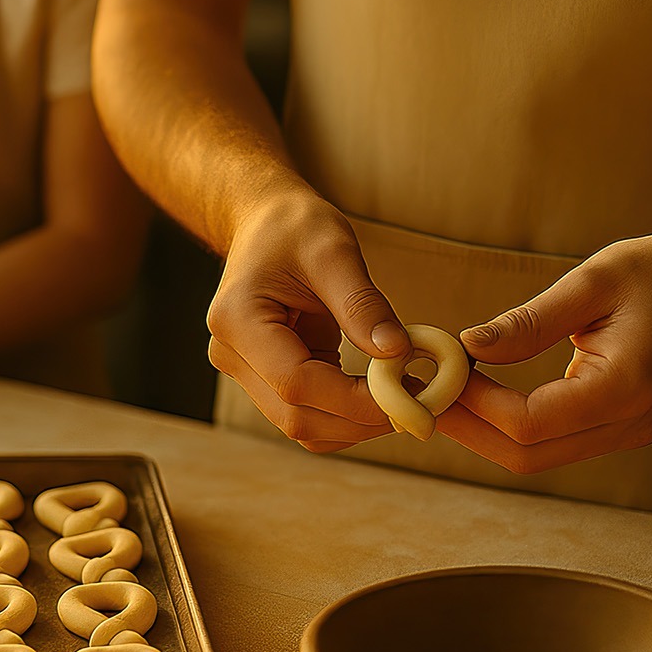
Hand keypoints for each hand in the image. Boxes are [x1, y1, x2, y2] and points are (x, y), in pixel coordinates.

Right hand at [207, 191, 408, 451]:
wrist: (266, 224)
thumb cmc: (295, 227)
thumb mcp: (334, 250)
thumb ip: (362, 304)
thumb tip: (397, 352)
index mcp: (238, 319)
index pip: (296, 382)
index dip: (354, 399)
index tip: (408, 393)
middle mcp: (232, 354)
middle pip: (296, 416)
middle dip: (361, 418)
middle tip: (419, 401)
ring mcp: (245, 371)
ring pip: (302, 427)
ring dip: (356, 424)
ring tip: (404, 396)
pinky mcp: (266, 379)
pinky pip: (307, 415)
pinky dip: (346, 416)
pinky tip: (381, 394)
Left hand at [440, 229, 651, 472]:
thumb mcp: (596, 279)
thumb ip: (531, 321)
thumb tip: (468, 346)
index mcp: (626, 388)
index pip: (531, 423)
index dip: (476, 405)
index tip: (438, 372)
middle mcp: (628, 424)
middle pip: (527, 456)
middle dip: (468, 428)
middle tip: (422, 392)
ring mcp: (625, 434)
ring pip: (535, 458)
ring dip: (483, 431)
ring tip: (441, 390)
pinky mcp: (616, 429)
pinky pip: (551, 444)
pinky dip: (508, 426)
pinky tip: (477, 393)